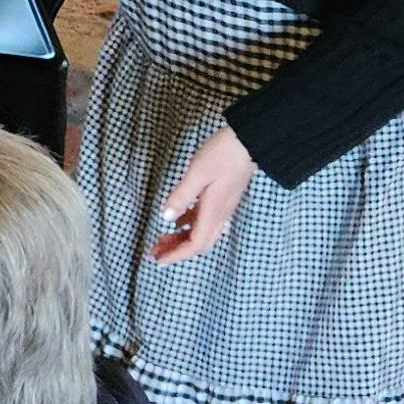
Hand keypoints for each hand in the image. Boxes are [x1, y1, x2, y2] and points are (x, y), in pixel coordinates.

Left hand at [148, 129, 258, 263]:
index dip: (177, 255)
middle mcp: (220, 214)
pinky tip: (177, 220)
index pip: (195, 244)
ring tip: (162, 239)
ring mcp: (223, 207)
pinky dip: (189, 224)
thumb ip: (181, 196)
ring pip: (201, 232)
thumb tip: (166, 217)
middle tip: (155, 252)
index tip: (159, 260)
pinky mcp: (222, 199)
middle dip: (176, 251)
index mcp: (214, 212)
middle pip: (198, 243)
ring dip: (181, 238)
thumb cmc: (222, 155)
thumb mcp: (197, 173)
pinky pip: (204, 219)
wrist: (248, 143)